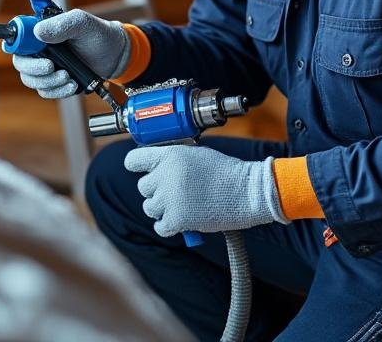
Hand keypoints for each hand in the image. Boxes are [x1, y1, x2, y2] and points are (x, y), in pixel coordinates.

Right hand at [10, 9, 129, 98]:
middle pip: (20, 63)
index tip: (36, 51)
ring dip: (48, 82)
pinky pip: (45, 91)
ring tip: (68, 77)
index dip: (18, 45)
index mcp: (42, 31)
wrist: (117, 57)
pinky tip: (72, 85)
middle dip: (34, 69)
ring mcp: (46, 66)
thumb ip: (61, 24)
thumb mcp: (83, 23)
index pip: (17, 38)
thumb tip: (38, 33)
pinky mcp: (54, 82)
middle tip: (52, 68)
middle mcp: (40, 49)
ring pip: (31, 80)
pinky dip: (57, 91)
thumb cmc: (100, 35)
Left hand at [123, 144, 287, 236]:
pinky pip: (160, 226)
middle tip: (174, 193)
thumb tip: (155, 166)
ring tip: (181, 206)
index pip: (134, 160)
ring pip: (149, 207)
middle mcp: (165, 176)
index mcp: (169, 155)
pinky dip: (168, 226)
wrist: (248, 192)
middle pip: (143, 187)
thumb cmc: (226, 172)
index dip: (136, 165)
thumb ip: (173, 159)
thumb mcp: (197, 154)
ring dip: (162, 209)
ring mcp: (170, 199)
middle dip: (156, 191)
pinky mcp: (177, 219)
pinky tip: (179, 221)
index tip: (141, 170)